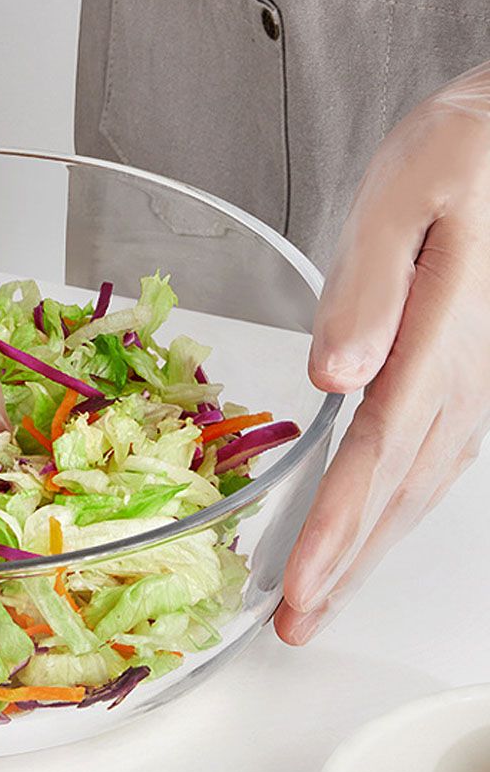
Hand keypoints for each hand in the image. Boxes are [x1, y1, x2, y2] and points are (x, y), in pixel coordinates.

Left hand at [275, 61, 489, 643]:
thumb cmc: (462, 150)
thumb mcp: (409, 196)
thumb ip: (372, 286)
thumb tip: (334, 375)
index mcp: (442, 337)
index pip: (379, 452)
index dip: (337, 526)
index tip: (299, 587)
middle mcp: (464, 374)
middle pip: (399, 487)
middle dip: (346, 561)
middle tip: (299, 622)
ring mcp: (472, 377)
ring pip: (418, 482)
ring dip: (367, 542)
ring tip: (323, 593)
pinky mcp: (465, 367)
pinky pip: (431, 450)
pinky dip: (391, 498)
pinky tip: (368, 518)